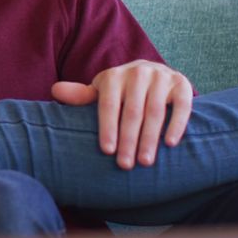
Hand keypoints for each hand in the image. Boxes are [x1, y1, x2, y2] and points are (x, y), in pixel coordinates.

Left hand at [52, 60, 192, 168]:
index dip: (108, 128)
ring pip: (156, 111)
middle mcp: (138, 72)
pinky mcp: (181, 84)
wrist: (154, 72)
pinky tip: (170, 144)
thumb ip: (81, 95)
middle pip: (133, 111)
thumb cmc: (121, 90)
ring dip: (150, 138)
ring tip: (145, 162)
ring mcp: (161, 77)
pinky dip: (176, 124)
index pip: (109, 105)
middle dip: (128, 140)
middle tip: (125, 165)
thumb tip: (55, 91)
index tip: (107, 151)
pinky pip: (182, 105)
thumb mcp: (101, 91)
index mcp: (113, 76)